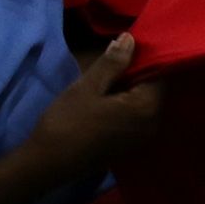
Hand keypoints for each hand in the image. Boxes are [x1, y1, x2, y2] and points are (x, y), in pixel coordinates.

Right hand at [21, 36, 163, 180]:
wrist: (45, 164)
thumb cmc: (66, 122)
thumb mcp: (88, 87)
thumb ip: (113, 63)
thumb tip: (130, 38)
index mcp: (147, 108)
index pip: (159, 72)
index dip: (144, 56)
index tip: (128, 44)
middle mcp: (153, 124)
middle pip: (154, 88)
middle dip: (137, 72)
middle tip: (114, 58)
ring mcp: (143, 137)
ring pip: (144, 102)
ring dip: (130, 87)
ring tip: (108, 75)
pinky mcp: (131, 145)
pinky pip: (136, 116)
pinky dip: (126, 104)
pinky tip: (107, 97)